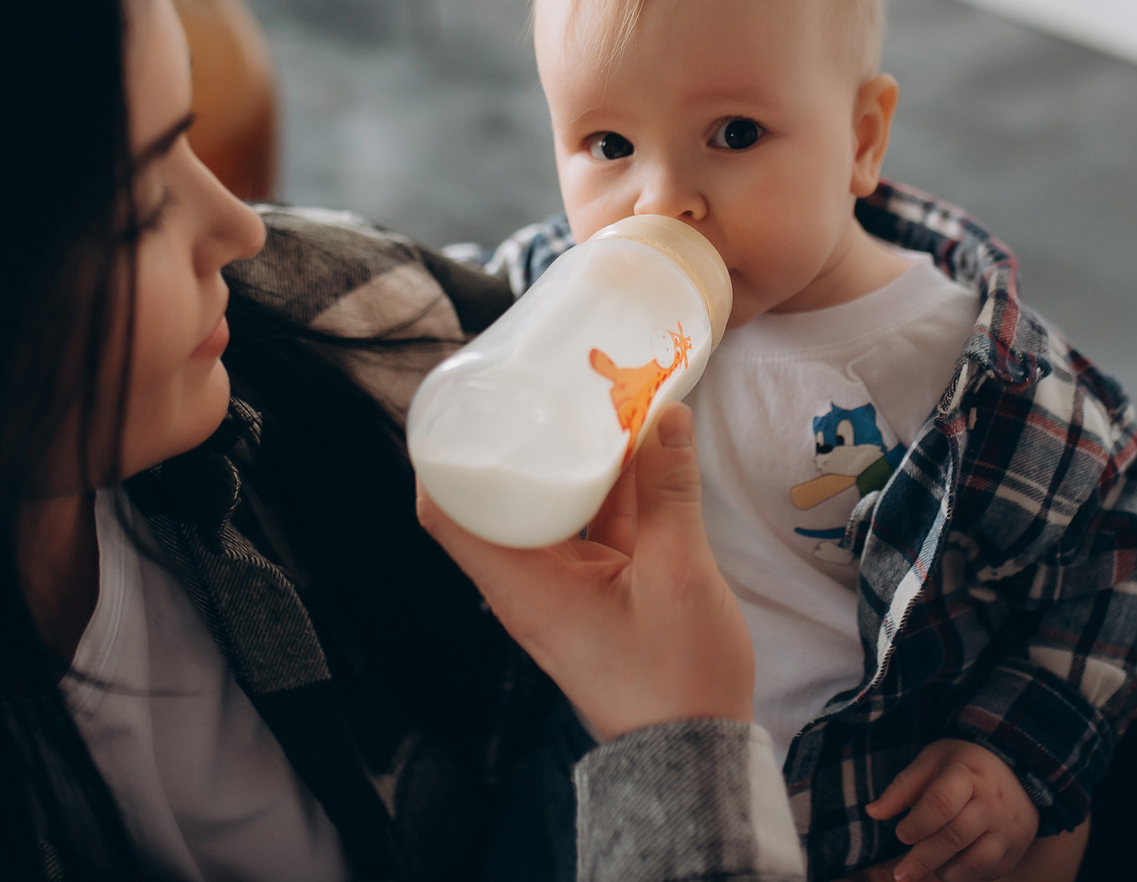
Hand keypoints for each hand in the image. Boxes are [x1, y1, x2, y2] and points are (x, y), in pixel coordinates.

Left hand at [416, 403, 754, 738]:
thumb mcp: (678, 574)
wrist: (697, 758)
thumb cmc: (675, 679)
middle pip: (501, 499)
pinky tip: (642, 450)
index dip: (439, 454)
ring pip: (554, 508)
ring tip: (600, 398)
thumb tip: (667, 415)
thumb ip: (670, 493)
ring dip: (575, 460)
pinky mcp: (598, 593)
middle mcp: (530, 584)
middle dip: (522, 440)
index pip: (445, 514)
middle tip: (542, 378)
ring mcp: (564, 589)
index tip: (461, 400)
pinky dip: (611, 490)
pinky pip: (593, 528)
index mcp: (522, 584)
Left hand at [865, 739, 1040, 881]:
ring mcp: (1008, 829)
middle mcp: (993, 803)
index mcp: (968, 774)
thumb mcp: (932, 762)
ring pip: (975, 861)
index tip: (901, 834)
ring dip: (945, 871)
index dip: (916, 823)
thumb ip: (902, 787)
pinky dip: (964, 877)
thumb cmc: (964, 767)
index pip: (941, 803)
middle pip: (955, 837)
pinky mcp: (1014, 851)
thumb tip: (872, 812)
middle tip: (901, 874)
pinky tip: (949, 869)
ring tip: (929, 868)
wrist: (1018, 773)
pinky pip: (987, 873)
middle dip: (922, 858)